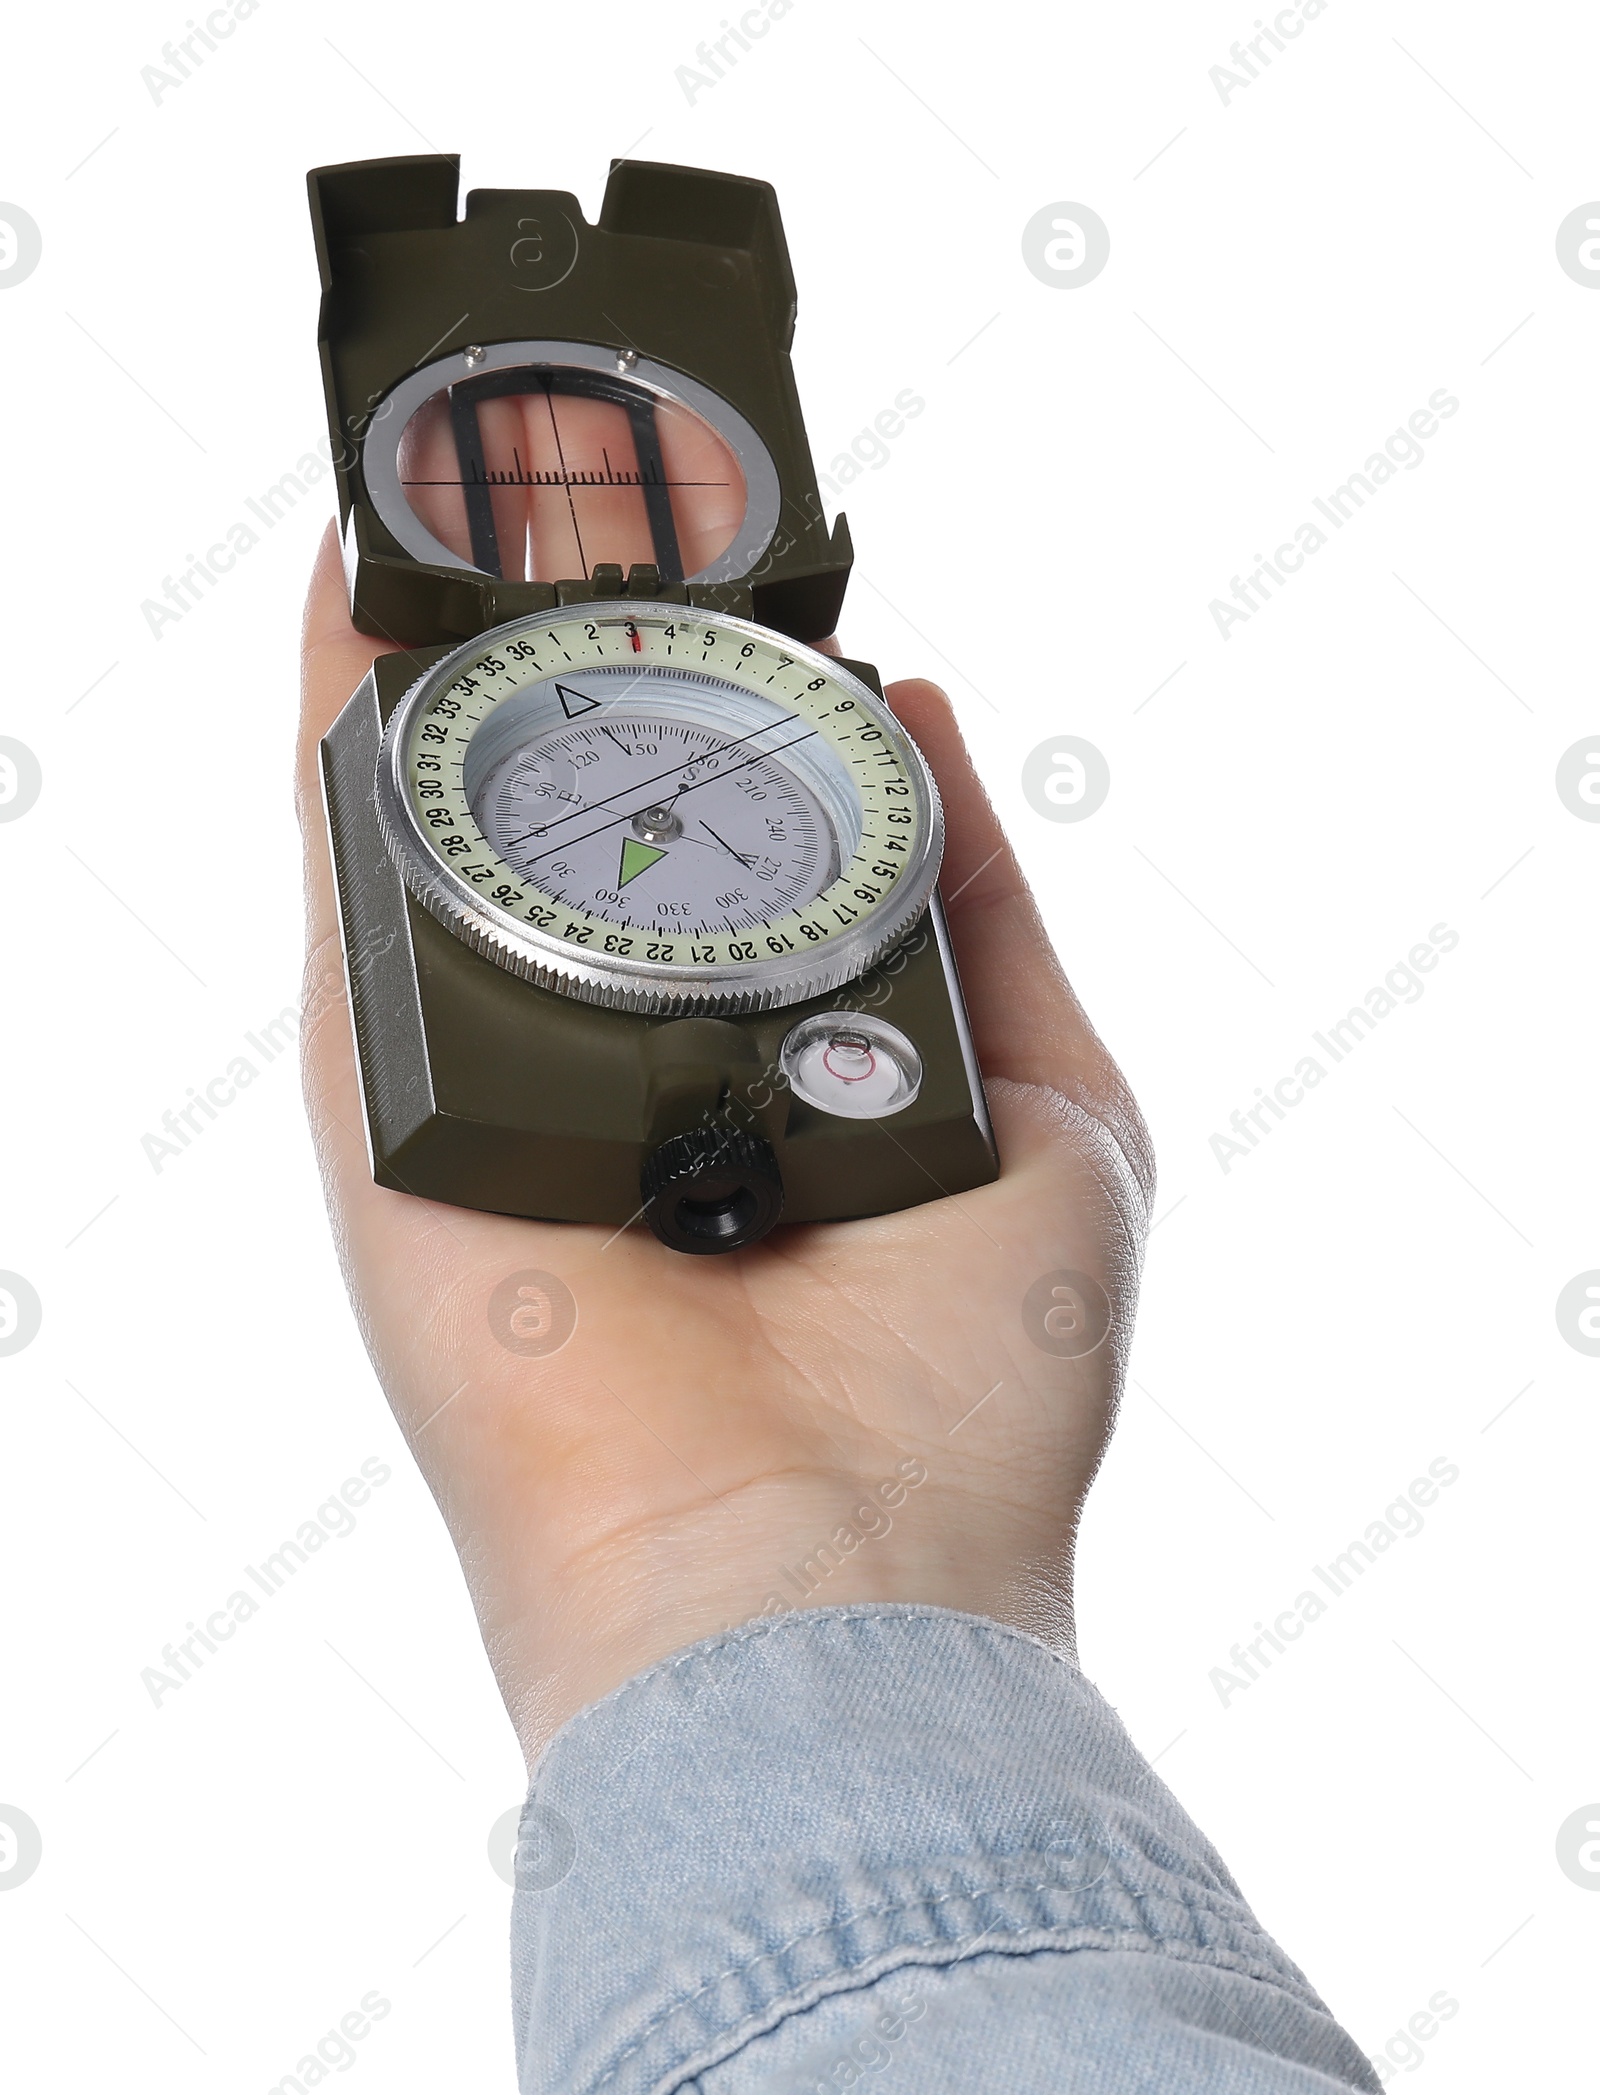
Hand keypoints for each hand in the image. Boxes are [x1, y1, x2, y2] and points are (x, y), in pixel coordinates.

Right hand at [296, 526, 1152, 1763]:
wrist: (822, 1573)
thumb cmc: (967, 1389)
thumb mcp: (1050, 1106)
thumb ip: (984, 914)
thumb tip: (918, 705)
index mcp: (761, 1060)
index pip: (717, 840)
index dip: (716, 692)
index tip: (729, 558)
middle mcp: (610, 1058)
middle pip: (563, 806)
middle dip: (571, 640)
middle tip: (587, 476)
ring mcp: (483, 1070)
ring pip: (438, 815)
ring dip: (453, 643)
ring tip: (470, 467)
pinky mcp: (379, 1099)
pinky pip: (343, 875)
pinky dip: (339, 718)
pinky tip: (356, 572)